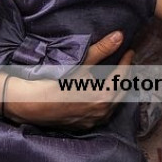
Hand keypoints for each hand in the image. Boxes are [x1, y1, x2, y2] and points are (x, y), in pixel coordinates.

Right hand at [6, 31, 132, 129]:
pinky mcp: (84, 125)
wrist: (32, 104)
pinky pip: (103, 114)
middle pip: (122, 92)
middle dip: (125, 76)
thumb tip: (119, 36)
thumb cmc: (55, 82)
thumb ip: (102, 49)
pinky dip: (108, 102)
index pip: (122, 76)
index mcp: (104, 96)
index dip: (127, 62)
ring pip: (114, 105)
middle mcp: (102, 112)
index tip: (130, 51)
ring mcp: (93, 120)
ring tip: (118, 77)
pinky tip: (104, 95)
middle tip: (127, 63)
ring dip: (118, 90)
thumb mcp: (80, 63)